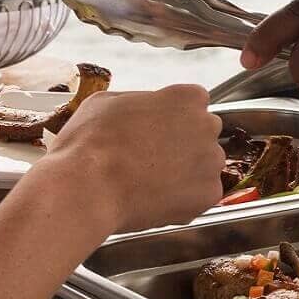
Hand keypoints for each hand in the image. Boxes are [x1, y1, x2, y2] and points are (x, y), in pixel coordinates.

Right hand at [37, 84, 224, 231]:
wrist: (88, 187)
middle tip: (152, 159)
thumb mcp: (107, 101)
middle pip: (203, 134)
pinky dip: (184, 200)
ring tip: (149, 182)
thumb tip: (142, 109)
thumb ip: (139, 101)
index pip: (193, 103)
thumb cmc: (91, 143)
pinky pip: (201, 195)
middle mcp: (207, 125)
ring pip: (204, 166)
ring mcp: (210, 161)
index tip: (158, 131)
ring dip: (185, 173)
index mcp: (186, 97)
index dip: (173, 119)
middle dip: (184, 145)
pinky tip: (156, 199)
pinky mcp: (208, 194)